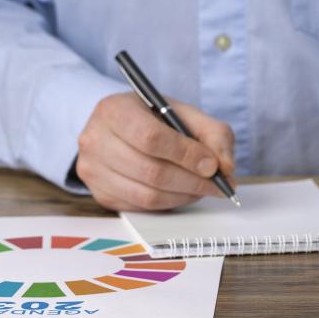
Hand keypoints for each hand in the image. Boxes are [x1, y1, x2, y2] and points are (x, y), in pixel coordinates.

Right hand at [77, 92, 235, 210]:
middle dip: (191, 181)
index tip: (212, 165)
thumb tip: (226, 169)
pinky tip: (183, 192)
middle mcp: (95, 139)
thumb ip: (214, 135)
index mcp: (115, 110)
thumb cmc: (157, 118)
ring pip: (146, 195)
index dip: (186, 155)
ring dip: (184, 195)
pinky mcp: (100, 193)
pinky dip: (169, 203)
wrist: (124, 127)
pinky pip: (141, 207)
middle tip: (217, 184)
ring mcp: (92, 169)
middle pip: (150, 170)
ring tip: (204, 188)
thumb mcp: (188, 114)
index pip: (151, 138)